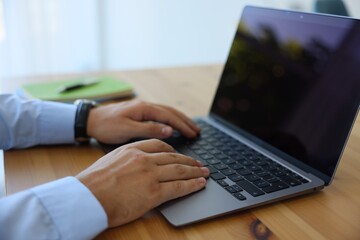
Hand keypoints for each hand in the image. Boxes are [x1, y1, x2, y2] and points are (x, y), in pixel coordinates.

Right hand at [76, 139, 208, 226]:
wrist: (87, 198)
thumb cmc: (92, 183)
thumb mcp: (109, 161)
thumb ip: (126, 160)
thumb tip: (134, 166)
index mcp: (132, 149)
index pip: (159, 145)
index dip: (173, 150)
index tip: (180, 153)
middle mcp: (144, 159)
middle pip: (173, 156)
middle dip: (189, 160)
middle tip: (199, 163)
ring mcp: (151, 175)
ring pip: (179, 169)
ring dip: (195, 171)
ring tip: (204, 172)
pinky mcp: (154, 192)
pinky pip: (179, 186)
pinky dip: (192, 185)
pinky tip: (200, 184)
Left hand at [86, 100, 199, 143]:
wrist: (90, 120)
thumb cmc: (107, 126)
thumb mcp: (127, 129)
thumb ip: (149, 129)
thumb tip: (169, 130)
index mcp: (144, 108)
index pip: (169, 116)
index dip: (183, 125)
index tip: (193, 134)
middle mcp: (145, 106)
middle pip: (171, 112)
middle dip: (185, 121)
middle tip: (197, 132)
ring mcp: (143, 109)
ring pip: (166, 112)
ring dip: (180, 120)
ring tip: (191, 128)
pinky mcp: (139, 113)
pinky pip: (160, 115)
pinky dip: (170, 120)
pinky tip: (173, 126)